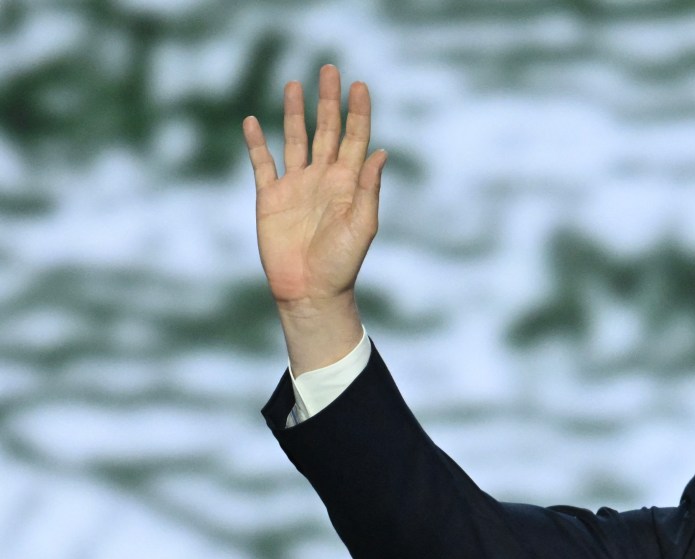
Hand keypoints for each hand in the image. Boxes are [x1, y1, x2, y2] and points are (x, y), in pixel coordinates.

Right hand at [242, 65, 386, 372]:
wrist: (310, 290)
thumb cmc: (342, 263)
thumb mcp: (362, 225)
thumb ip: (368, 188)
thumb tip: (379, 151)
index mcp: (349, 183)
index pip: (355, 138)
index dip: (358, 112)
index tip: (359, 86)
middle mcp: (323, 178)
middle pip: (326, 130)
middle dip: (328, 101)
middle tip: (329, 70)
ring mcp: (296, 186)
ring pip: (295, 139)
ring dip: (294, 113)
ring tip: (294, 85)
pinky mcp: (270, 197)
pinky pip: (262, 164)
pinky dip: (256, 143)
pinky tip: (252, 122)